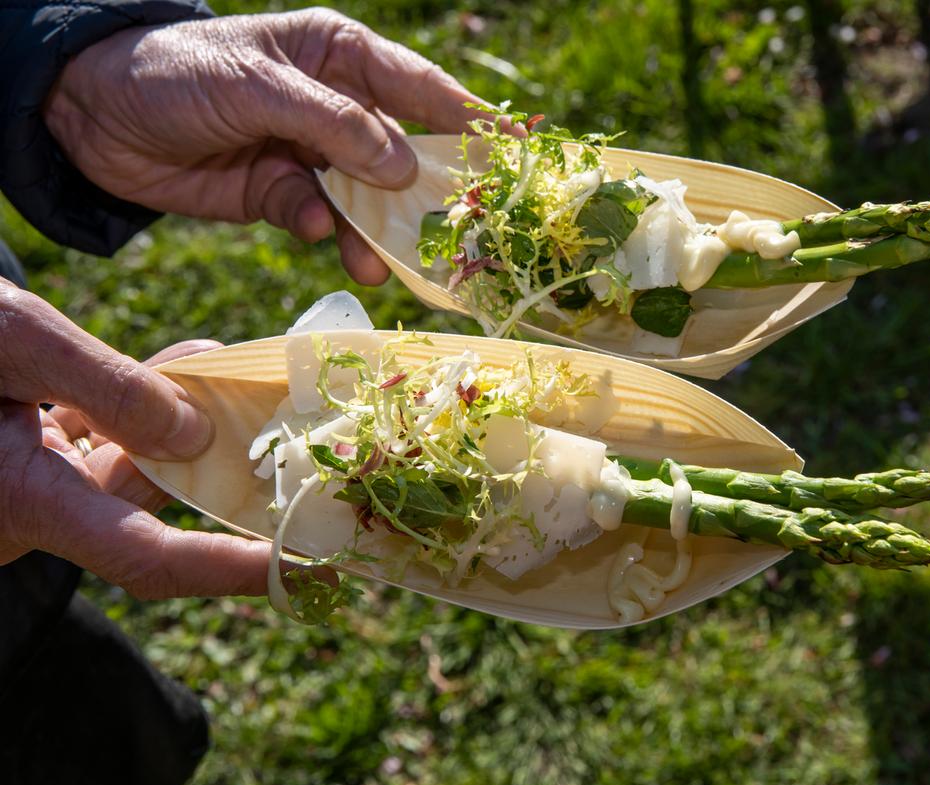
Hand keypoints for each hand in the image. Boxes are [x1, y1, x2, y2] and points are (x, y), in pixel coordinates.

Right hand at [0, 280, 270, 597]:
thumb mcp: (13, 338)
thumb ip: (106, 386)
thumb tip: (197, 437)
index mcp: (18, 500)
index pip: (145, 556)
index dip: (226, 568)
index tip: (298, 569)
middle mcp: (28, 508)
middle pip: (152, 503)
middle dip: (225, 476)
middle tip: (306, 452)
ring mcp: (28, 484)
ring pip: (136, 464)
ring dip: (192, 423)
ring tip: (248, 378)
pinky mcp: (26, 456)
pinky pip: (106, 439)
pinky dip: (147, 406)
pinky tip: (192, 364)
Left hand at [44, 9, 488, 284]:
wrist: (92, 115)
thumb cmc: (177, 73)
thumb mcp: (258, 86)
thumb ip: (335, 126)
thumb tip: (405, 172)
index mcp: (342, 57)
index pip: (423, 89)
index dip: (472, 123)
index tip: (519, 156)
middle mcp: (337, 106)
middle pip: (406, 153)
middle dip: (433, 194)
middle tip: (467, 235)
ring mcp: (312, 153)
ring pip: (369, 199)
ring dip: (381, 231)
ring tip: (387, 264)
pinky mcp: (282, 194)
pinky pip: (323, 220)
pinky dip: (326, 233)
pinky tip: (318, 236)